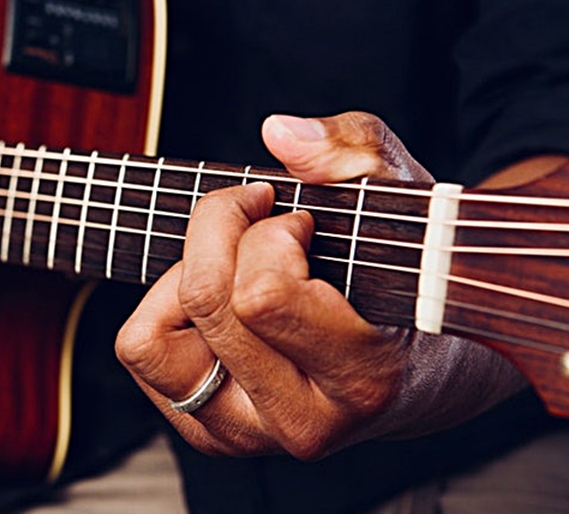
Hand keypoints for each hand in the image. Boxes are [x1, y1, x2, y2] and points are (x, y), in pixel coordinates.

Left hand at [115, 111, 524, 458]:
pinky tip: (220, 299)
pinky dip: (165, 309)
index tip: (299, 219)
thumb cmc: (412, 277)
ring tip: (236, 265)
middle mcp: (302, 423)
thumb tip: (277, 133)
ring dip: (183, 279)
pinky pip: (142, 353)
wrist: (426, 373)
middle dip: (222, 232)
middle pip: (205, 302)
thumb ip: (354, 152)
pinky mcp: (210, 435)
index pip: (261, 295)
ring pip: (151, 340)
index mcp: (363, 378)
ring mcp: (249, 437)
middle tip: (261, 220)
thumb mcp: (404, 195)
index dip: (268, 233)